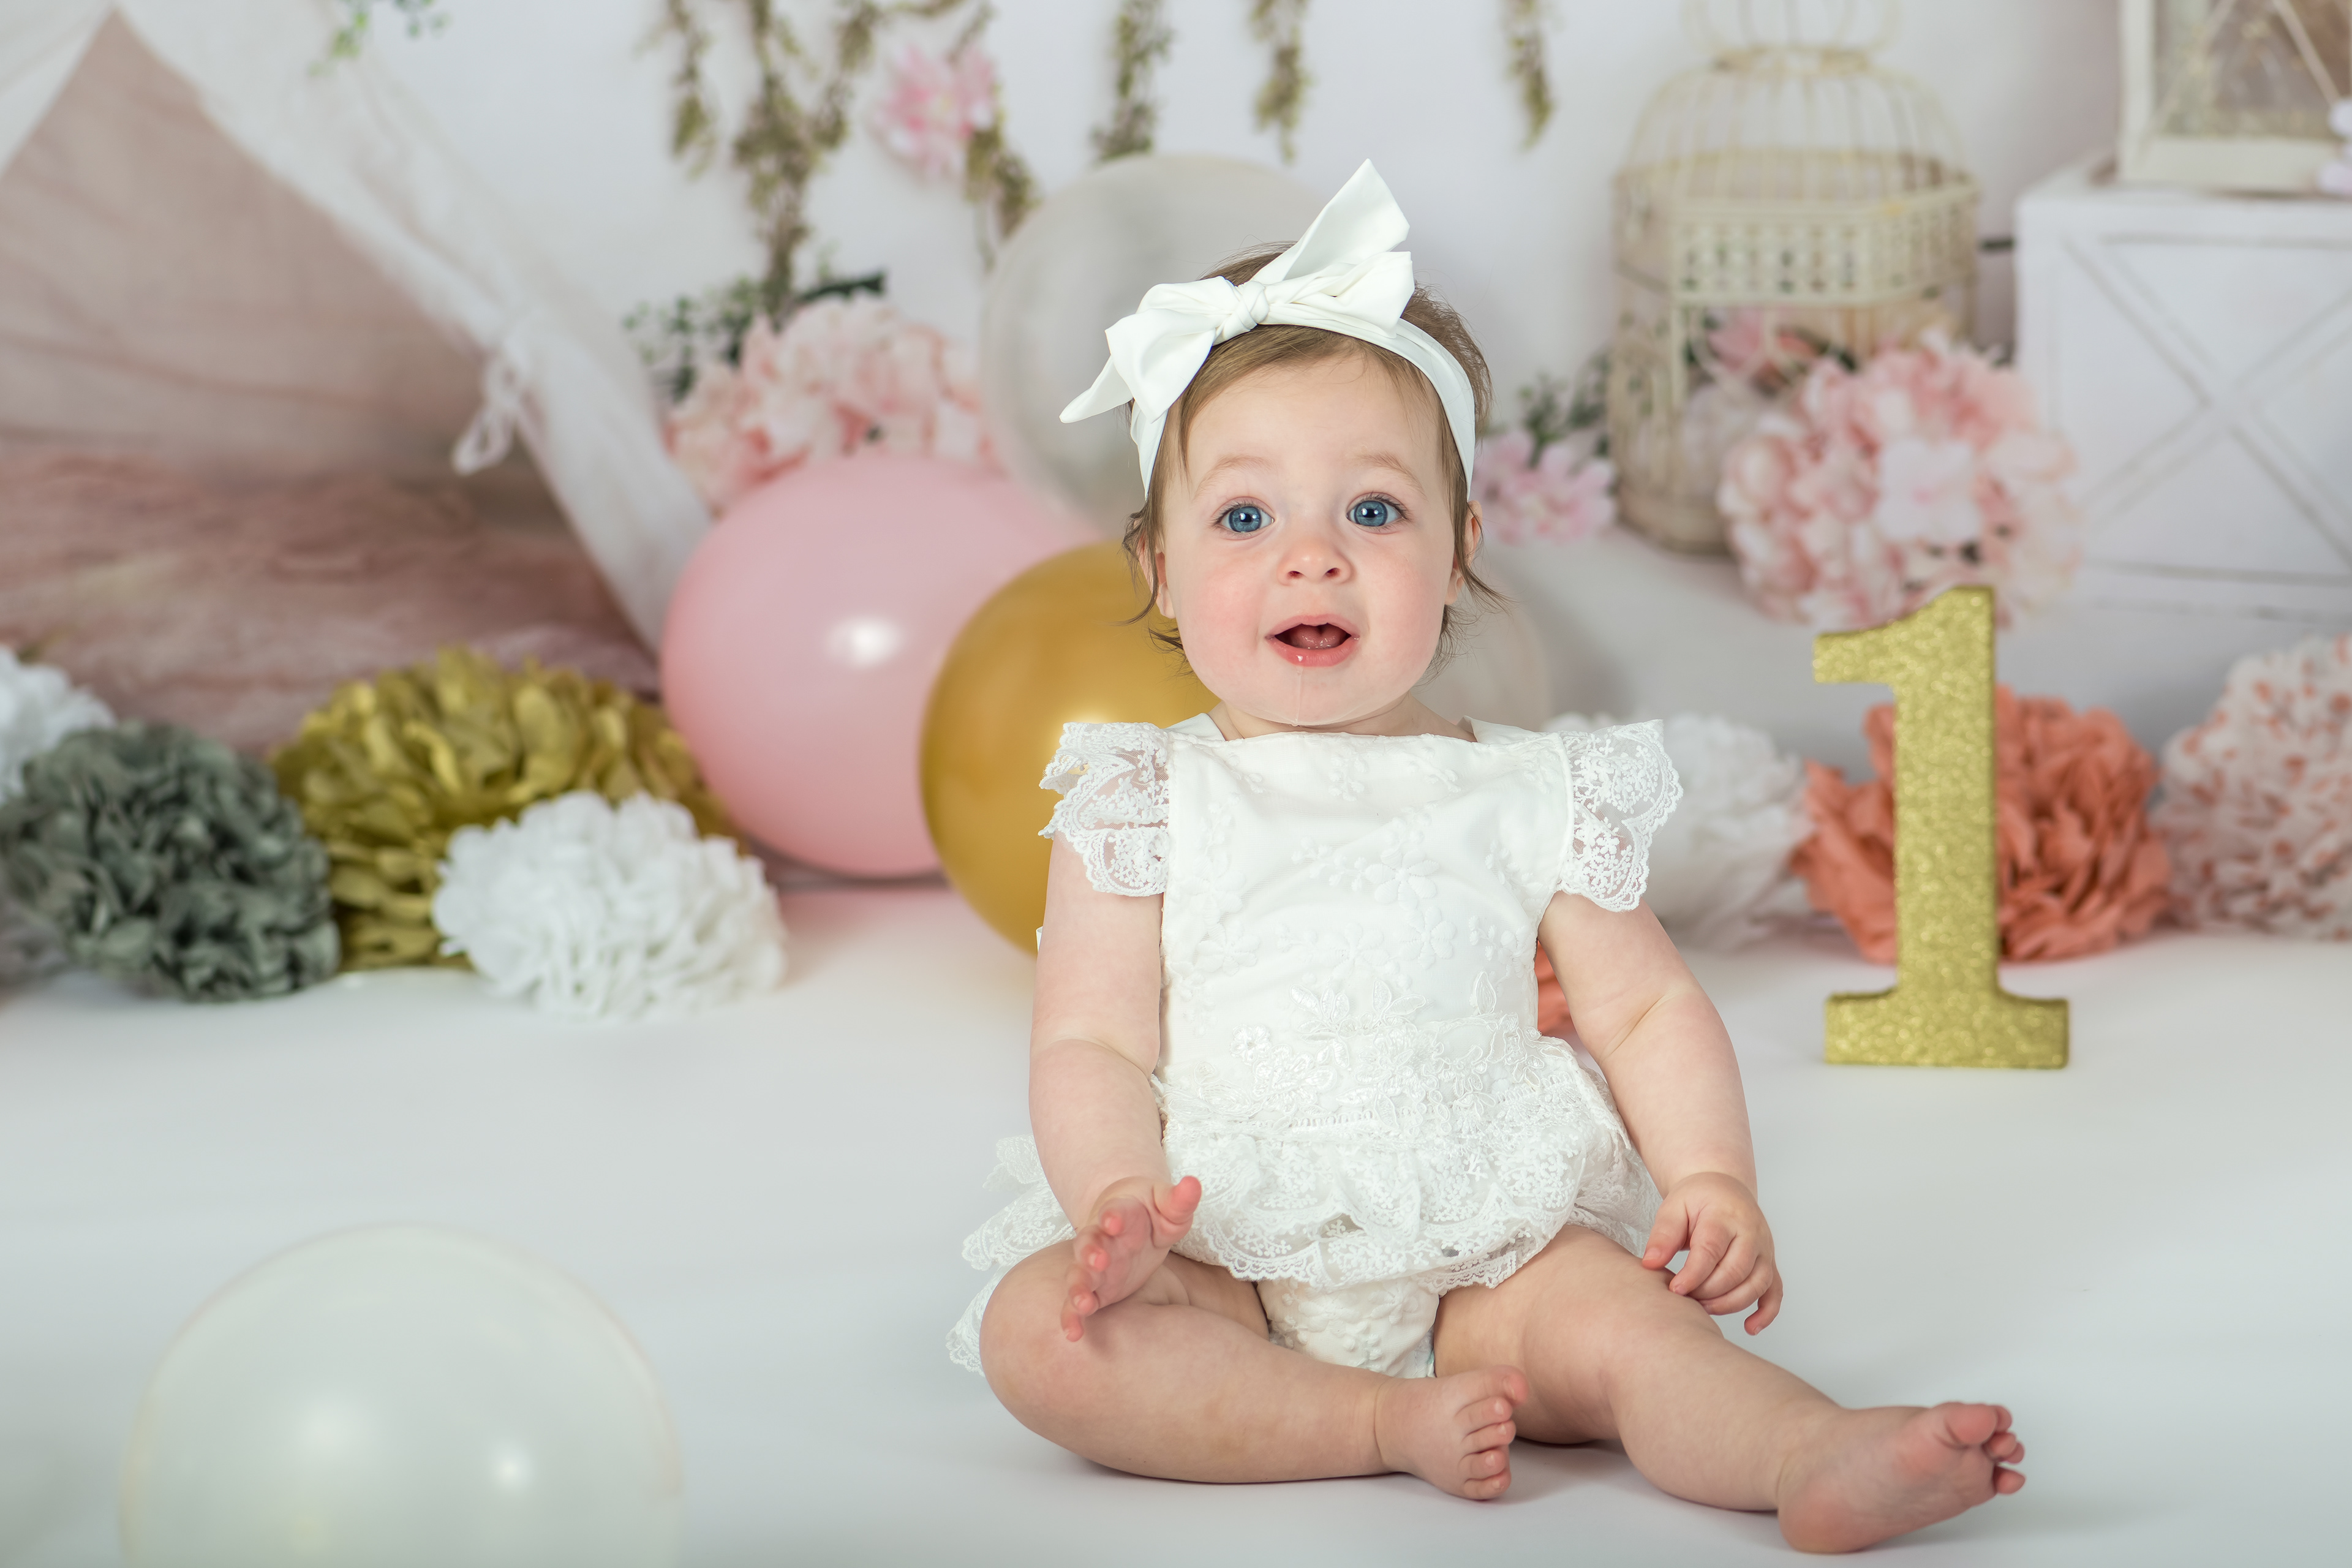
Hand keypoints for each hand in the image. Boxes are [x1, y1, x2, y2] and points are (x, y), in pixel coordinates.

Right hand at [1061, 1175, 1201, 1342]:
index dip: (1113, 1215)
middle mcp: (1100, 1239)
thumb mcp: (1167, 1204)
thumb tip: (1193, 1184)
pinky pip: (1076, 1303)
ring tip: (1083, 1303)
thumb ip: (1178, 1199)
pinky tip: (1073, 1334)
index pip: (1115, 1211)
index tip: (1113, 1221)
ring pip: (1078, 1275)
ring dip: (1078, 1287)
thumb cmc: (1150, 1212)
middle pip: (1089, 1243)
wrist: (1125, 1221)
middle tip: (1097, 1261)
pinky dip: (1071, 1317)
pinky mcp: (1095, 1289)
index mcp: (1120, 1212)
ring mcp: (1094, 1266)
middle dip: (1090, 1252)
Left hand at [1640, 1171, 1781, 1333]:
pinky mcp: (1770, 1264)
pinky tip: (1750, 1328)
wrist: (1724, 1189)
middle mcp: (1752, 1233)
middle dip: (1709, 1291)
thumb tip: (1649, 1263)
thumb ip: (1663, 1234)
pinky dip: (1767, 1313)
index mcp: (1725, 1215)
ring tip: (1704, 1309)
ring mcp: (1765, 1250)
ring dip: (1731, 1303)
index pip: (1712, 1249)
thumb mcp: (1674, 1207)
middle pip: (1736, 1270)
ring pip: (1757, 1284)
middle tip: (1685, 1299)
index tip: (1675, 1290)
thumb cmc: (1697, 1199)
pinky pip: (1775, 1292)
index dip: (1694, 1274)